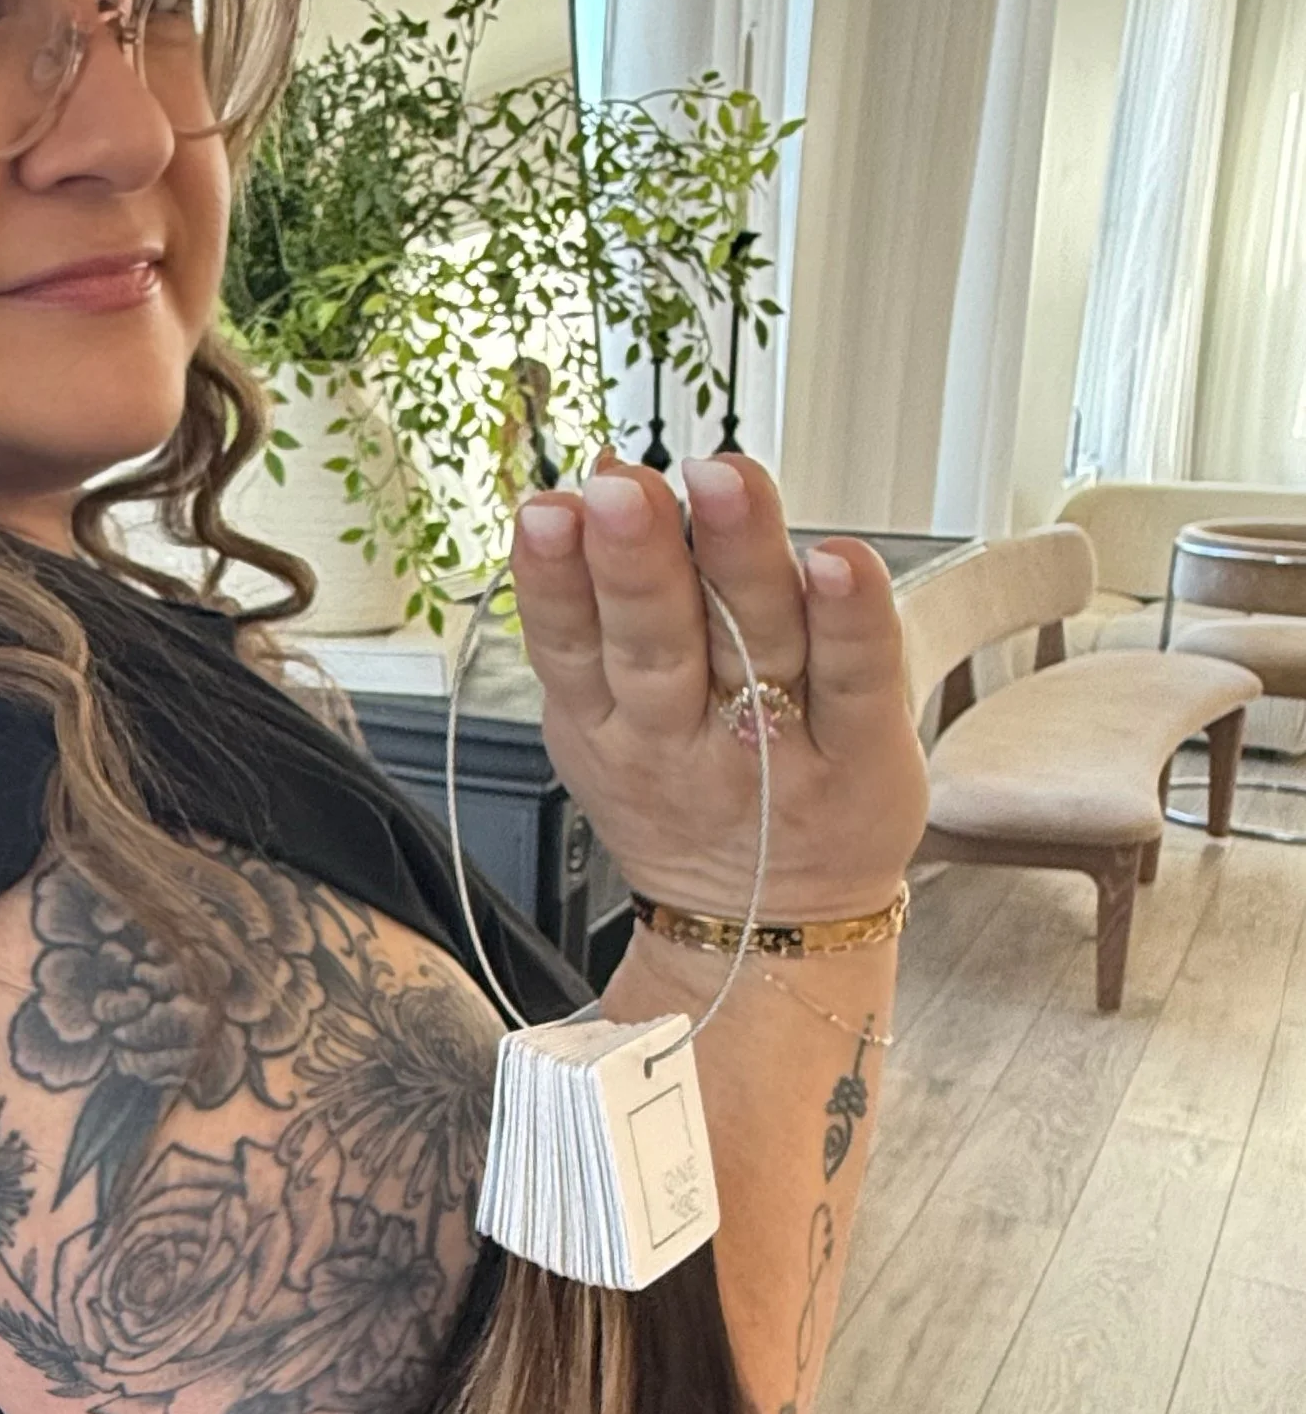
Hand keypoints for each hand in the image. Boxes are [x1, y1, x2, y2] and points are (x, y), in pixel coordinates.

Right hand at [509, 450, 930, 922]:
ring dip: (738, 558)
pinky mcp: (864, 755)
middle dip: (637, 561)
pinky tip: (837, 562)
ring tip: (721, 482)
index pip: (569, 645)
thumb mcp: (604, 732)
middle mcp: (683, 737)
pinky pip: (858, 681)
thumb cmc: (689, 807)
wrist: (769, 931)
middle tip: (623, 490)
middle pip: (656, 642)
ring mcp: (776, 747)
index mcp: (607, 727)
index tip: (549, 511)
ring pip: (753, 643)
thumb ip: (592, 615)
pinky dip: (850, 621)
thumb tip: (590, 482)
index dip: (554, 579)